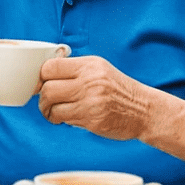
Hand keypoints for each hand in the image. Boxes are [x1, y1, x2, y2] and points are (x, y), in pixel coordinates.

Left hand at [36, 55, 150, 140]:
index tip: (41, 83)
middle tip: (46, 102)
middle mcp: (89, 81)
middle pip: (48, 88)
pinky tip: (65, 118)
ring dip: (47, 111)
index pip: (51, 66)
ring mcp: (90, 101)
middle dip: (42, 97)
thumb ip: (75, 70)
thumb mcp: (99, 70)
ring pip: (52, 106)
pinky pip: (64, 119)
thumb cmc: (118, 90)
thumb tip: (44, 76)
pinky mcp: (92, 120)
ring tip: (53, 112)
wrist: (144, 109)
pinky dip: (59, 119)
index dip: (41, 76)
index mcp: (89, 65)